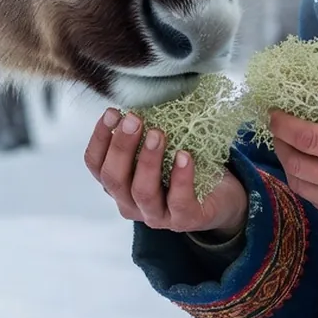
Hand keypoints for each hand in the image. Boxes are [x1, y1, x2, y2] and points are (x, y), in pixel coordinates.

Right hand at [84, 108, 247, 237]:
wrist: (221, 198)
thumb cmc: (183, 167)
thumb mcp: (159, 149)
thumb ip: (144, 133)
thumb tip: (140, 96)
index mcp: (119, 185)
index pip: (96, 165)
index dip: (99, 138)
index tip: (112, 112)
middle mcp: (131, 203)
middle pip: (114, 179)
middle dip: (121, 147)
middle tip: (134, 119)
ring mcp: (157, 215)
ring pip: (142, 192)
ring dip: (148, 160)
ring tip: (158, 134)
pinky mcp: (185, 220)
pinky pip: (179, 201)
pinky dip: (181, 177)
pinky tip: (184, 155)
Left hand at [269, 106, 317, 237]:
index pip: (308, 138)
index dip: (284, 125)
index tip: (274, 113)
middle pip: (296, 164)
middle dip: (281, 144)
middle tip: (278, 130)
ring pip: (301, 187)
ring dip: (290, 166)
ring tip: (290, 150)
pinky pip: (316, 202)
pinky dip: (307, 184)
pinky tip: (310, 171)